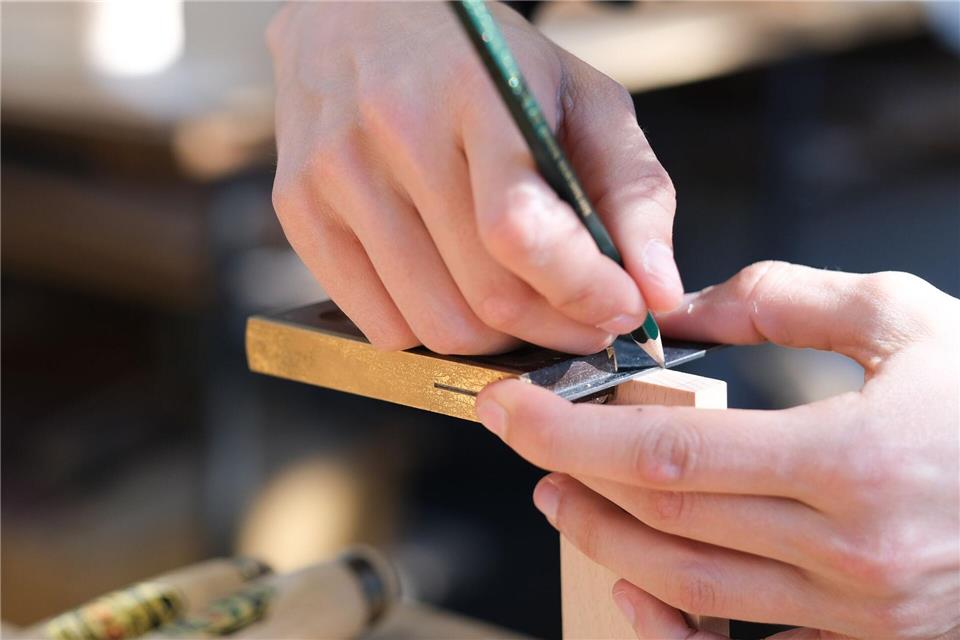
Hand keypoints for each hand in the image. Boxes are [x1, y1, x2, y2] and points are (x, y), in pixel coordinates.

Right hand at [268, 2, 681, 354]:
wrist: (361, 11)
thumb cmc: (486, 65)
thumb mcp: (581, 98)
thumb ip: (633, 192)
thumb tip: (658, 294)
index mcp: (473, 92)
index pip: (519, 228)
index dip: (581, 290)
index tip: (622, 311)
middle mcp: (390, 131)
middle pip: (482, 295)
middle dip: (553, 328)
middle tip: (582, 319)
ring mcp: (332, 174)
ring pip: (432, 325)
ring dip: (497, 339)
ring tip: (522, 304)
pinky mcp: (297, 210)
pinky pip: (379, 325)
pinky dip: (432, 332)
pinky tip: (457, 292)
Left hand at [475, 261, 959, 638]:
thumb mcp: (909, 321)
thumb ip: (787, 301)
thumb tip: (688, 307)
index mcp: (855, 461)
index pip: (667, 452)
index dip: (573, 430)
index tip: (515, 406)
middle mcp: (847, 552)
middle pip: (662, 518)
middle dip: (572, 476)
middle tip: (528, 439)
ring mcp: (856, 614)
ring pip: (686, 586)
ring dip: (604, 540)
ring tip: (562, 494)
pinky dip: (673, 621)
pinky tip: (637, 583)